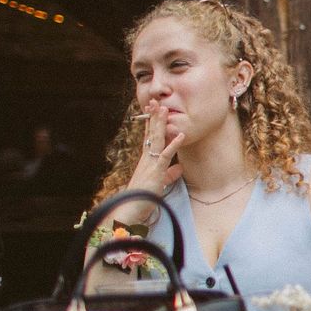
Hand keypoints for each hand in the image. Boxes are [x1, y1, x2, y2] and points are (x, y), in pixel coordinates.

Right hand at [123, 99, 185, 220]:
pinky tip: (180, 135)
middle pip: (151, 134)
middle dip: (154, 117)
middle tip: (155, 101)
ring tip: (164, 109)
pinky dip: (174, 145)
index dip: (153, 124)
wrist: (130, 209)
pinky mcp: (156, 171)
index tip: (154, 110)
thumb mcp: (159, 183)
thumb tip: (179, 168)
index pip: (150, 137)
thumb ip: (169, 175)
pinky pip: (166, 155)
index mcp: (147, 160)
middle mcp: (147, 158)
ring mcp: (150, 163)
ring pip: (157, 139)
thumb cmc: (143, 198)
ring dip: (161, 124)